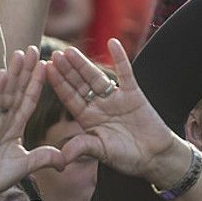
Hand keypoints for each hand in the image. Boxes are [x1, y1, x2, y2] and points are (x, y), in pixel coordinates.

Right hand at [0, 47, 62, 198]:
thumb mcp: (26, 165)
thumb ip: (44, 158)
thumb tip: (64, 160)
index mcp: (14, 126)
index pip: (29, 100)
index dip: (38, 83)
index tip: (46, 65)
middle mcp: (4, 120)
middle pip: (19, 90)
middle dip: (26, 70)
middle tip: (33, 48)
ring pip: (7, 92)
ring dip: (14, 72)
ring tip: (20, 52)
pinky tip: (4, 73)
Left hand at [47, 38, 179, 179]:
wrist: (155, 157)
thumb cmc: (127, 157)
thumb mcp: (102, 152)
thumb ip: (82, 148)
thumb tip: (61, 158)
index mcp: (88, 118)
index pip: (70, 98)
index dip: (59, 84)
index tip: (46, 70)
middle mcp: (99, 105)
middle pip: (80, 84)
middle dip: (67, 70)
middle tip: (54, 54)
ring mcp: (115, 98)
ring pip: (97, 77)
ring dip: (84, 64)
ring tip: (70, 50)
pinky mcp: (133, 94)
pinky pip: (125, 73)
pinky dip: (120, 58)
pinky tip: (112, 43)